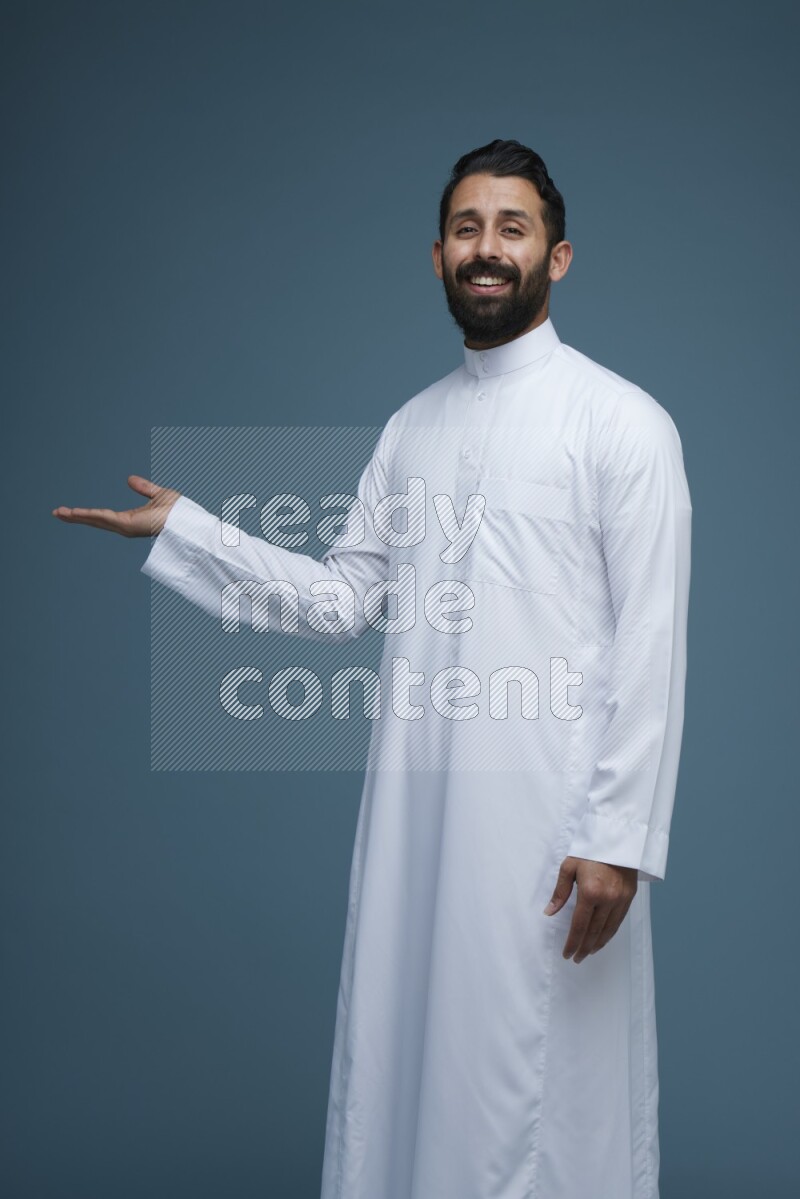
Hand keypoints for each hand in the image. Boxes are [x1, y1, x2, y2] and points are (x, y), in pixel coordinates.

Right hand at [52, 475, 180, 537]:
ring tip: (59, 513)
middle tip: (57, 513)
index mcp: (131, 519)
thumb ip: (143, 488)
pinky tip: (76, 513)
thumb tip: (129, 479)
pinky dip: (90, 515)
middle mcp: (125, 526)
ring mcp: (126, 527)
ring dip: (77, 517)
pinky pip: (105, 518)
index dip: (88, 514)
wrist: (188, 522)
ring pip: (96, 520)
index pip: (104, 516)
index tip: (72, 512)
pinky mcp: (128, 525)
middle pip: (95, 520)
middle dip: (76, 517)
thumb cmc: (179, 512)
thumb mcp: (157, 494)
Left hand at [543, 855, 637, 963]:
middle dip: (584, 947)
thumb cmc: (589, 850)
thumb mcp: (569, 866)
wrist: (617, 838)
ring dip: (598, 944)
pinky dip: (610, 933)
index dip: (573, 942)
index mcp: (590, 891)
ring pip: (609, 929)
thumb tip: (549, 912)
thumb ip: (560, 892)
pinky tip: (603, 938)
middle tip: (576, 958)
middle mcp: (607, 898)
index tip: (567, 953)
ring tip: (588, 952)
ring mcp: (620, 899)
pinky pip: (619, 921)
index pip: (580, 925)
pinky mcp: (629, 897)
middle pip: (594, 931)